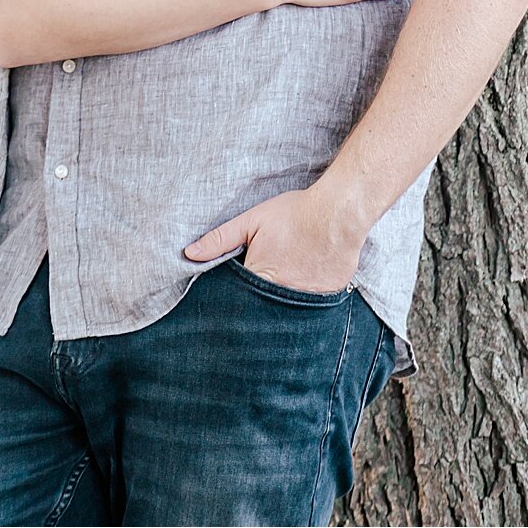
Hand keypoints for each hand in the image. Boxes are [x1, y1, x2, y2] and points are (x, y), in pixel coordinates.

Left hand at [184, 186, 364, 293]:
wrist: (338, 213)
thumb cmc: (294, 214)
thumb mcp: (252, 220)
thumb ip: (220, 239)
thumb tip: (189, 254)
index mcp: (261, 279)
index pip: (239, 301)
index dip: (234, 299)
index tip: (232, 299)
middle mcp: (283, 297)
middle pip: (263, 311)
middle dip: (257, 308)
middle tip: (259, 294)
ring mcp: (308, 302)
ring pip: (288, 314)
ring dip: (282, 308)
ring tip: (284, 288)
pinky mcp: (328, 300)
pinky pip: (313, 310)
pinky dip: (306, 302)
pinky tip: (307, 286)